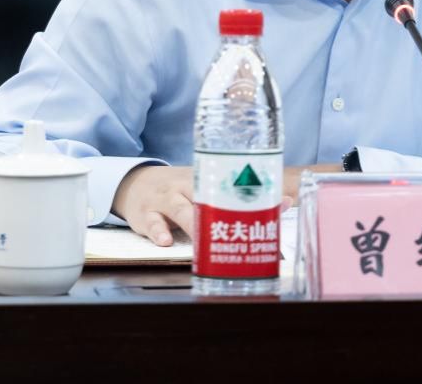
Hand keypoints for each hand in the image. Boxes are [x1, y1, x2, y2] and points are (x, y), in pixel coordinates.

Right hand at [112, 163, 338, 246]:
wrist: (136, 183)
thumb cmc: (181, 190)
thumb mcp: (205, 188)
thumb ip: (237, 197)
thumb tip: (285, 202)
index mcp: (207, 179)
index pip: (234, 182)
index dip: (258, 193)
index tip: (282, 202)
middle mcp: (186, 186)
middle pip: (206, 195)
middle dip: (225, 210)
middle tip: (243, 224)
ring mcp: (164, 199)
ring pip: (178, 208)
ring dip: (191, 222)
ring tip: (202, 236)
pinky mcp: (145, 214)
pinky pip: (152, 222)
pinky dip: (159, 232)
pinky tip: (166, 242)